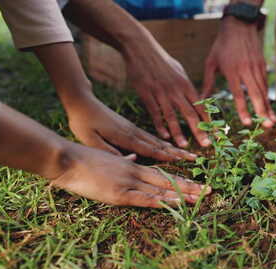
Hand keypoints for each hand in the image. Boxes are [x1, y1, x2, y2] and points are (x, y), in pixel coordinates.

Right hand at [51, 143, 209, 206]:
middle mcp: (135, 172)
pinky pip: (145, 199)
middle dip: (190, 187)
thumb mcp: (108, 158)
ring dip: (183, 195)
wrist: (66, 159)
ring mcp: (128, 182)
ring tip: (201, 198)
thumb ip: (123, 160)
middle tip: (210, 190)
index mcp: (133, 166)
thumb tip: (133, 158)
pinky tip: (175, 204)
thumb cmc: (83, 160)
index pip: (162, 174)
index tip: (195, 183)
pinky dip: (161, 202)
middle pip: (168, 181)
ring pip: (161, 189)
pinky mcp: (119, 192)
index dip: (180, 179)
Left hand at [66, 95, 195, 160]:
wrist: (81, 100)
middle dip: (178, 151)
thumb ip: (110, 151)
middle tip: (195, 157)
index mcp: (125, 136)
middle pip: (160, 144)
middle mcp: (133, 131)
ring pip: (158, 139)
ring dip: (173, 147)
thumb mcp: (90, 140)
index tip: (184, 159)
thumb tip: (132, 159)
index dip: (168, 155)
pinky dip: (163, 141)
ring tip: (187, 151)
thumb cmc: (82, 122)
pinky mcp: (130, 126)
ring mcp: (133, 128)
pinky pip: (151, 135)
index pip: (151, 148)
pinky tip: (168, 145)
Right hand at [124, 41, 209, 147]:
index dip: (209, 121)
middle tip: (206, 144)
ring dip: (179, 132)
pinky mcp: (147, 94)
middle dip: (199, 130)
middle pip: (190, 113)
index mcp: (186, 84)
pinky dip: (160, 125)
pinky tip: (164, 136)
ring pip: (172, 116)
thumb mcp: (178, 70)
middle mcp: (176, 90)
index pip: (201, 106)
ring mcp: (161, 93)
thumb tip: (195, 98)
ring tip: (184, 146)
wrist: (140, 47)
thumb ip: (186, 86)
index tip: (216, 133)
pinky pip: (155, 112)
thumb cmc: (161, 59)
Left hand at [202, 17, 275, 126]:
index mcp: (232, 71)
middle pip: (256, 94)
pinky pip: (265, 83)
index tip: (247, 123)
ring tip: (271, 121)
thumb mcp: (210, 63)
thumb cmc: (221, 45)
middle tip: (267, 126)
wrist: (238, 26)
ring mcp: (256, 67)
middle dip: (262, 111)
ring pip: (264, 90)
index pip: (239, 94)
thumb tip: (200, 100)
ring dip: (267, 107)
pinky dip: (267, 95)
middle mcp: (246, 70)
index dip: (243, 110)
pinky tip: (268, 106)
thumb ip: (207, 83)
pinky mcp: (262, 64)